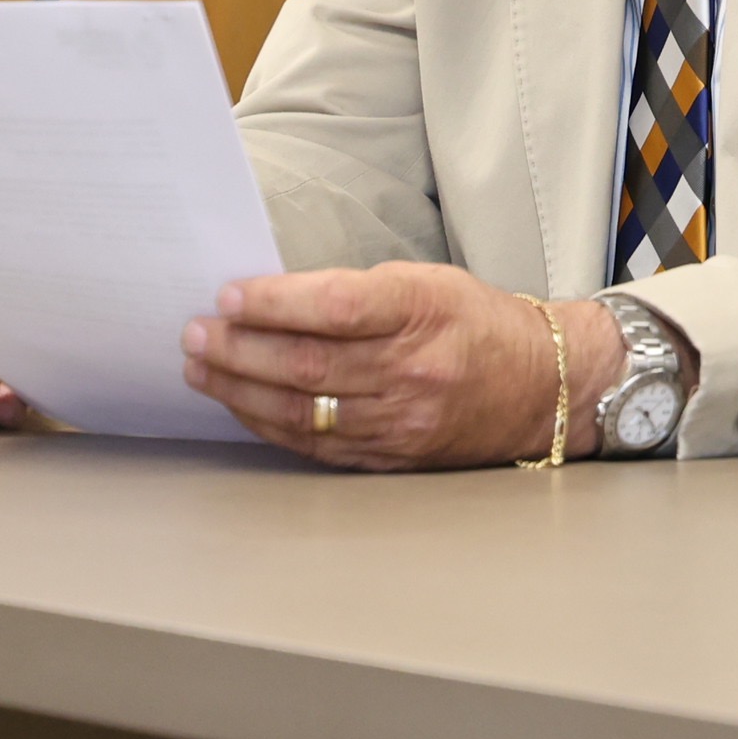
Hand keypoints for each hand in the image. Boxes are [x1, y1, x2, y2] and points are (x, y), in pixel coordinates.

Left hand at [184, 265, 624, 470]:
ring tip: (200, 368)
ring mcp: (403, 420)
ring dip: (240, 389)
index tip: (228, 295)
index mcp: (425, 310)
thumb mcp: (428, 282)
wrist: (542, 386)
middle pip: (308, 363)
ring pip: (303, 408)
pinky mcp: (393, 456)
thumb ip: (358, 291)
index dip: (275, 303)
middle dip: (238, 349)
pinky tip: (239, 404)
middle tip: (194, 333)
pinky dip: (269, 423)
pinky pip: (317, 443)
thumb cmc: (478, 323)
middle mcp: (415, 370)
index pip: (337, 307)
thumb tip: (272, 301)